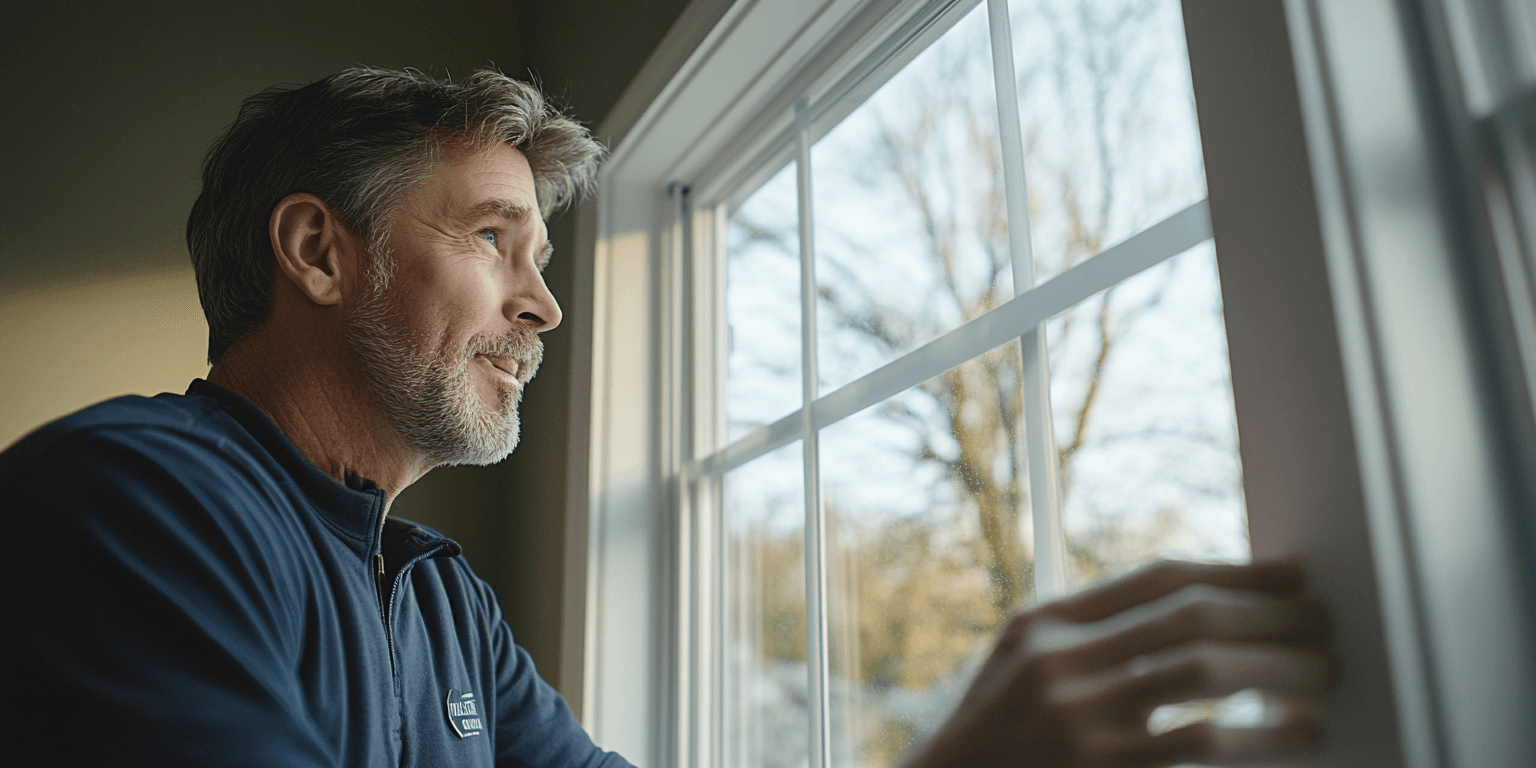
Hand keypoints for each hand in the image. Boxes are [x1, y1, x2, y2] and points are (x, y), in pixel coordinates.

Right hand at [900, 561, 1334, 767]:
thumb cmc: (997, 742)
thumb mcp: (1023, 670)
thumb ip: (1088, 639)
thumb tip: (1194, 618)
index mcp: (1044, 624)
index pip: (1157, 579)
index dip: (1236, 571)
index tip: (1292, 575)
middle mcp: (1059, 659)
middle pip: (1189, 616)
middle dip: (1271, 614)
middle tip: (1325, 623)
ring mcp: (1078, 717)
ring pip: (1203, 670)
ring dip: (1279, 667)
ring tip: (1325, 672)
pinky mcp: (1102, 767)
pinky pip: (1203, 742)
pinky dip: (1263, 735)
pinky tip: (1299, 733)